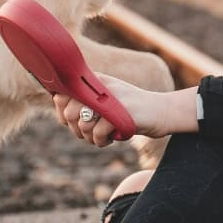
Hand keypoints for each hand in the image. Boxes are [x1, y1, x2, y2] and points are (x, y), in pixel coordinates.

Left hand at [52, 75, 197, 146]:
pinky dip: (102, 141)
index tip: (75, 122)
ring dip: (90, 138)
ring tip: (102, 137)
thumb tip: (61, 112)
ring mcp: (111, 98)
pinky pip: (98, 134)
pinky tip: (112, 138)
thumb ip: (84, 103)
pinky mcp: (121, 112)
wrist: (161, 111)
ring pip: (83, 125)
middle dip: (77, 130)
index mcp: (94, 80)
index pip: (62, 95)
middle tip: (90, 134)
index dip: (63, 113)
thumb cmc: (129, 110)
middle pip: (69, 113)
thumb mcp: (105, 102)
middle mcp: (100, 85)